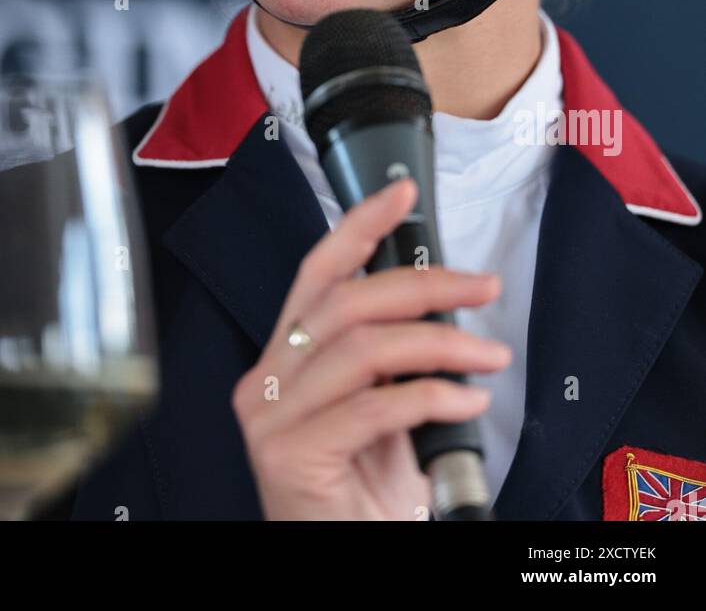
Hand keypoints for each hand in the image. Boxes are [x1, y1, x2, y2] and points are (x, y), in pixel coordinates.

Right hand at [231, 177, 510, 519]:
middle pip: (345, 303)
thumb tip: (441, 303)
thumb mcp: (380, 412)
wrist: (353, 561)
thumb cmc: (366, 497)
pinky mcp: (288, 455)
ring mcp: (268, 417)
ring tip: (491, 356)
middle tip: (484, 286)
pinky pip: (373, 406)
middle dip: (424, 284)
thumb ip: (388, 360)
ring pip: (363, 349)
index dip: (359, 226)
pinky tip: (469, 402)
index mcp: (281, 360)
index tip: (403, 192)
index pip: (316, 274)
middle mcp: (262, 380)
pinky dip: (432, 396)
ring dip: (441, 343)